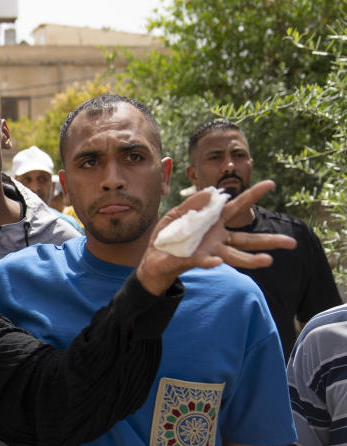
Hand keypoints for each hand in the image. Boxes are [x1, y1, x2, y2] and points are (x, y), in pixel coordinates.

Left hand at [136, 180, 296, 294]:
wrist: (152, 261)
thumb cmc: (167, 237)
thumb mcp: (176, 215)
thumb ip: (192, 204)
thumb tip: (211, 191)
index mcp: (214, 223)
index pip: (237, 207)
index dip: (253, 195)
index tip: (270, 183)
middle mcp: (218, 239)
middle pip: (247, 239)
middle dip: (269, 241)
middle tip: (292, 243)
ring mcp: (209, 251)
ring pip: (234, 256)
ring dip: (251, 259)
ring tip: (268, 261)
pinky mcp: (194, 261)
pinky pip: (203, 261)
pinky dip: (209, 262)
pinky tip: (217, 261)